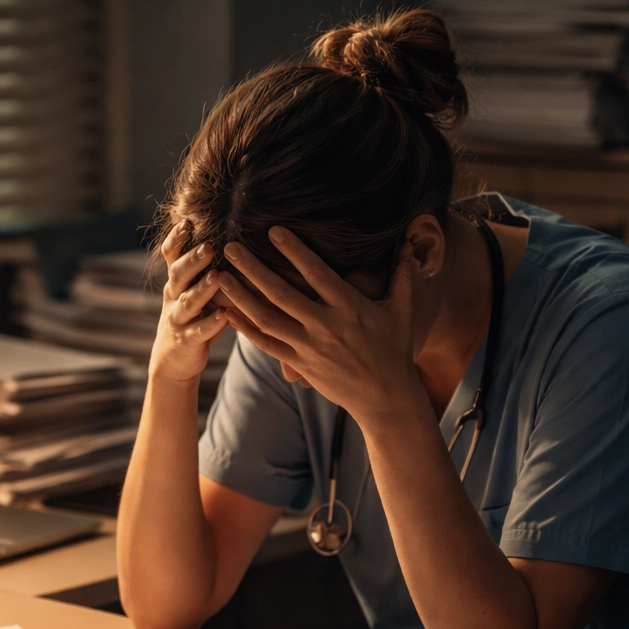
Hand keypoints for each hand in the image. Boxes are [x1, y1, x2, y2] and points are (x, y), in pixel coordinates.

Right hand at [149, 222, 229, 383]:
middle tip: (208, 246)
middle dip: (192, 259)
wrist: (173, 360)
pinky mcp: (186, 341)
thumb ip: (208, 270)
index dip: (176, 238)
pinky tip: (225, 315)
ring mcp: (178, 319)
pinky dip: (212, 323)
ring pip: (188, 301)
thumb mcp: (195, 291)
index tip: (187, 221)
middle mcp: (173, 297)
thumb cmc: (194, 317)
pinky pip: (198, 331)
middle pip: (178, 273)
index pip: (171, 254)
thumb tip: (236, 240)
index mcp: (176, 281)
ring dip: (202, 289)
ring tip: (216, 277)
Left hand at [217, 227, 423, 422]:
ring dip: (241, 296)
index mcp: (350, 308)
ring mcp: (309, 347)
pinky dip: (245, 328)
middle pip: (282, 293)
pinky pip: (266, 344)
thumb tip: (409, 242)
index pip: (318, 274)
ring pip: (267, 318)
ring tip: (219, 276)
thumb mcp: (402, 311)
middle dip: (254, 269)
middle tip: (230, 246)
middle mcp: (325, 326)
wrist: (385, 398)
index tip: (274, 230)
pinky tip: (226, 312)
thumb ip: (403, 275)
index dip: (295, 251)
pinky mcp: (299, 364)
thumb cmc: (395, 351)